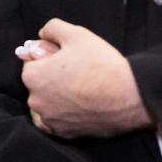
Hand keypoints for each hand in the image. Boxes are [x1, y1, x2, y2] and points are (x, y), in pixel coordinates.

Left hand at [20, 19, 148, 137]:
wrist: (130, 97)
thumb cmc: (101, 64)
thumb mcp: (76, 34)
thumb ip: (53, 28)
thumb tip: (42, 34)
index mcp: (32, 76)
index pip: (32, 61)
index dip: (49, 56)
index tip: (67, 57)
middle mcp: (35, 101)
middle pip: (39, 83)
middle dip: (53, 76)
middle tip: (78, 71)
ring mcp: (50, 120)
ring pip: (49, 101)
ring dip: (60, 94)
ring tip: (84, 87)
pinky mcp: (64, 134)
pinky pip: (60, 118)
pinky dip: (69, 111)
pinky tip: (85, 102)